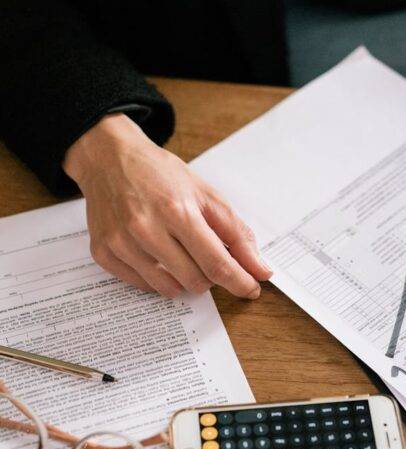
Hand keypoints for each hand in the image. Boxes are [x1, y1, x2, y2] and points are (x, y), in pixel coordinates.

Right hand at [63, 113, 271, 298]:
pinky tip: (158, 254)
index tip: (252, 289)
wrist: (109, 159)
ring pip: (170, 289)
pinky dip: (160, 278)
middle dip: (211, 276)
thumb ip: (237, 234)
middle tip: (208, 255)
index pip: (217, 263)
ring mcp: (121, 243)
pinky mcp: (103, 253)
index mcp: (177, 211)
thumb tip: (260, 270)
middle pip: (196, 280)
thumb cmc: (161, 175)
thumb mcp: (207, 195)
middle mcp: (146, 229)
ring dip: (186, 279)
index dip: (240, 282)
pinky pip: (144, 286)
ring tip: (182, 252)